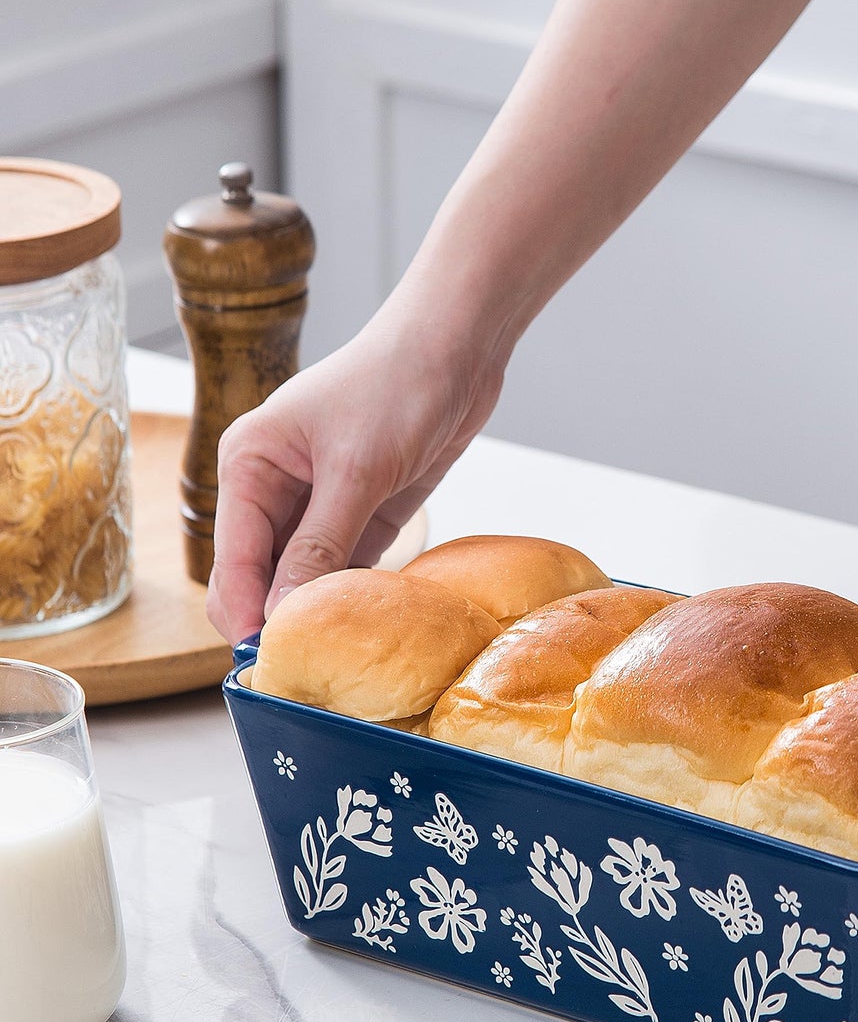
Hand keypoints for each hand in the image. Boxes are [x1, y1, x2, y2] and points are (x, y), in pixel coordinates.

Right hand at [206, 314, 503, 644]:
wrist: (458, 347)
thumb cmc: (397, 385)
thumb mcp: (356, 470)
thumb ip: (320, 545)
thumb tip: (283, 614)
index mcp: (249, 464)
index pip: (234, 559)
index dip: (248, 613)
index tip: (273, 665)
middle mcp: (275, 487)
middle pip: (263, 575)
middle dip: (279, 618)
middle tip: (309, 674)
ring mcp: (320, 503)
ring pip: (306, 577)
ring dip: (321, 611)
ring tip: (343, 659)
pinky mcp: (364, 512)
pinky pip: (348, 568)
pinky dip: (355, 595)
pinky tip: (370, 628)